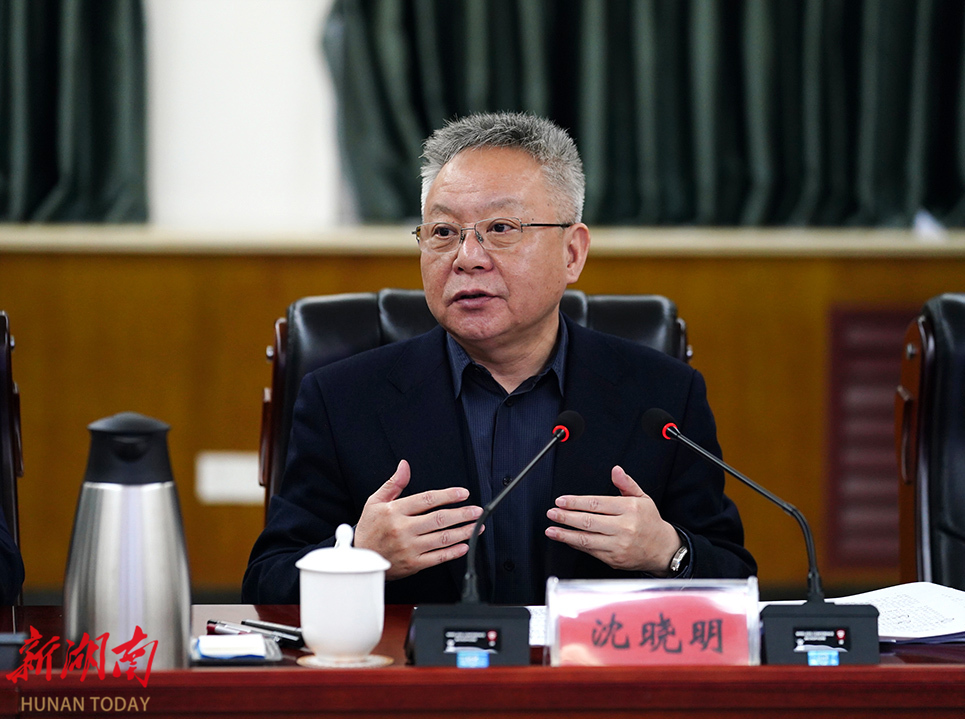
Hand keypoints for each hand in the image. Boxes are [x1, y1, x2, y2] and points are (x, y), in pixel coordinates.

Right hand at [353, 460, 483, 580]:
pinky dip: (453, 552)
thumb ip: (393, 483)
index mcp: (395, 511)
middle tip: (477, 511)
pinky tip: (464, 546)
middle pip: (439, 519)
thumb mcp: (375, 501)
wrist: (360, 558)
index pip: (426, 499)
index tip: (462, 493)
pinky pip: (438, 557)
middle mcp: (403, 529)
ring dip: (463, 532)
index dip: (447, 495)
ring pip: (442, 538)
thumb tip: (404, 466)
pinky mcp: (413, 564)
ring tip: (477, 526)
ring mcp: (409, 548)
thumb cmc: (369, 529)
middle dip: (462, 514)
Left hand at [544, 465, 681, 573]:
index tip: (561, 501)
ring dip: (566, 535)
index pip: (597, 504)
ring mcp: (619, 545)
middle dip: (566, 517)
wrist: (663, 550)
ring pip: (587, 539)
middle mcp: (624, 527)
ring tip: (552, 530)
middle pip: (589, 521)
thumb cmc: (650, 522)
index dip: (576, 502)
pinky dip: (577, 545)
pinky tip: (567, 539)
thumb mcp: (642, 498)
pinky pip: (591, 551)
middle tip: (552, 513)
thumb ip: (626, 484)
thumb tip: (616, 470)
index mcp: (629, 509)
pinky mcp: (615, 559)